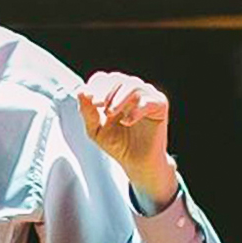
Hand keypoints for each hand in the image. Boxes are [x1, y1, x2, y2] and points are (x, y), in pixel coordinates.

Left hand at [76, 71, 176, 210]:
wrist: (136, 163)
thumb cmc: (118, 145)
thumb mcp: (96, 130)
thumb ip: (87, 112)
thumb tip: (81, 92)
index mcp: (114, 93)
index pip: (103, 79)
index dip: (95, 86)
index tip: (90, 99)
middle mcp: (131, 90)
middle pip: (117, 78)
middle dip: (105, 90)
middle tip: (99, 104)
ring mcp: (147, 96)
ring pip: (133, 85)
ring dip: (119, 98)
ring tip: (111, 113)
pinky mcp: (160, 106)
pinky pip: (149, 100)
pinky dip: (136, 110)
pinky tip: (127, 121)